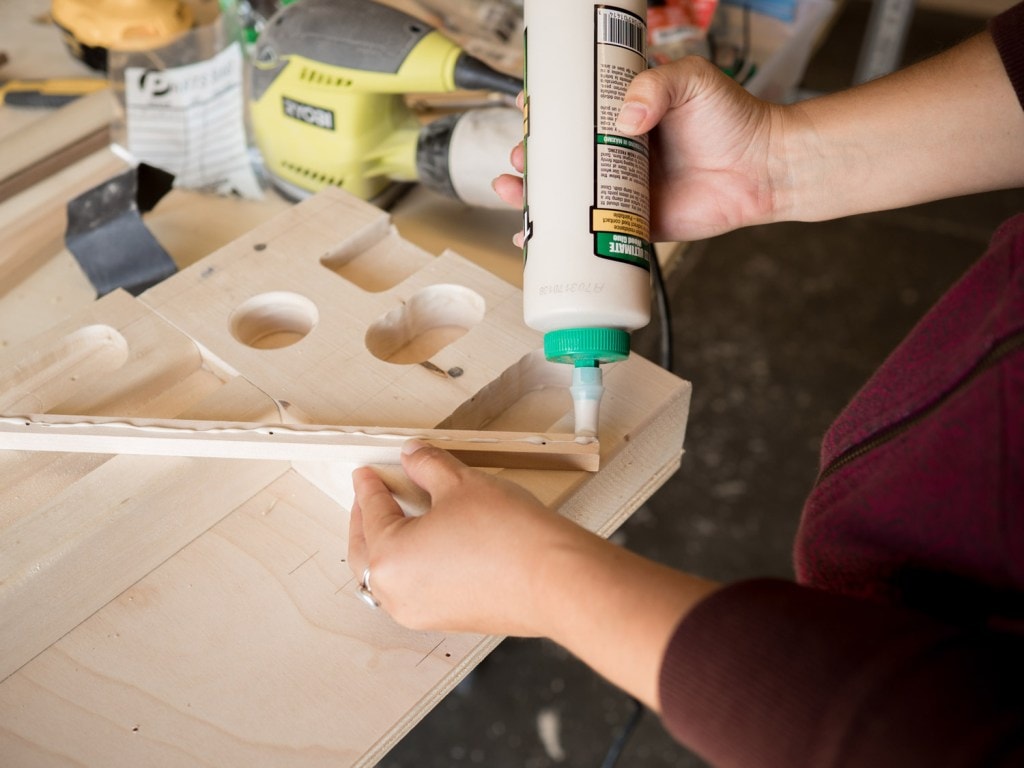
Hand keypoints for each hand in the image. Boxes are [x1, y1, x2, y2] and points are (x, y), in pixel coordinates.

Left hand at [349, 441, 719, 707]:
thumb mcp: (461, 484)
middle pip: (366, 553)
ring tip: (399, 523)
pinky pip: (415, 592)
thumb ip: (427, 466)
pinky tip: (430, 548)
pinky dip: (412, 568)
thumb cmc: (507, 535)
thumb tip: (412, 456)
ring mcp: (421, 613)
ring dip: (388, 549)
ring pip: (389, 579)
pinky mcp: (449, 620)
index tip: (366, 474)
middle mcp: (397, 594)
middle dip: (366, 522)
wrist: (555, 580)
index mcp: (388, 558)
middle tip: (372, 497)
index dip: (368, 487)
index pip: (371, 513)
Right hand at [492, 58, 788, 242]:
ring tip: (513, 191)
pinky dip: (558, 240)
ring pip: (565, 197)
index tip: (526, 113)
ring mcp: (622, 191)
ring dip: (532, 196)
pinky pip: (589, 233)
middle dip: (529, 159)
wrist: (763, 168)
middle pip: (559, 158)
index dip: (544, 115)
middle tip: (518, 157)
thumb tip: (623, 119)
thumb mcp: (691, 80)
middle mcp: (616, 154)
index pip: (573, 113)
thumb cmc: (733, 118)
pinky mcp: (633, 223)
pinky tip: (532, 240)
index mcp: (624, 116)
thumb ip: (655, 87)